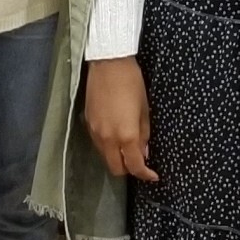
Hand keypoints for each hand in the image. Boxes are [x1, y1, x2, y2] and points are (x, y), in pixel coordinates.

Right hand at [82, 56, 157, 182]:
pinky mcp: (87, 123)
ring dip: (117, 158)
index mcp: (126, 135)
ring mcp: (95, 132)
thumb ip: (144, 135)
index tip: (152, 175)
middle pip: (116, 168)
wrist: (108, 63)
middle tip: (139, 162)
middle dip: (128, 169)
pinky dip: (108, 146)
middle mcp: (108, 138)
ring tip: (127, 147)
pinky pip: (98, 144)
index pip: (134, 166)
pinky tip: (115, 135)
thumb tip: (144, 153)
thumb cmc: (132, 83)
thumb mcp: (144, 110)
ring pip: (105, 157)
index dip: (145, 174)